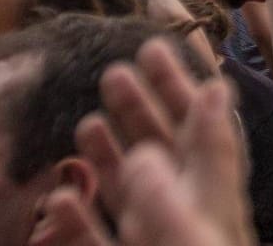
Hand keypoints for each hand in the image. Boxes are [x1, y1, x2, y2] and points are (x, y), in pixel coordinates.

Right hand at [61, 39, 254, 245]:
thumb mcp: (198, 227)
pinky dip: (77, 220)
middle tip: (114, 72)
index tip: (154, 47)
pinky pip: (97, 239)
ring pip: (128, 191)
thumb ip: (198, 166)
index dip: (178, 87)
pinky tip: (59, 198)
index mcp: (214, 195)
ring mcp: (153, 240)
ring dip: (107, 156)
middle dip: (138, 111)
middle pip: (161, 151)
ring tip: (88, 123)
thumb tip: (194, 105)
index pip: (198, 128)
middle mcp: (185, 211)